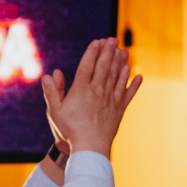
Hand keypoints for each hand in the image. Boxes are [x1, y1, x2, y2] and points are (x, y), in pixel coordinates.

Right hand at [39, 39, 141, 159]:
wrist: (90, 147)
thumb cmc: (69, 131)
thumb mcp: (54, 111)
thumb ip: (52, 92)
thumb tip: (49, 75)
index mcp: (81, 90)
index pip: (87, 66)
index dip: (92, 52)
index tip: (97, 41)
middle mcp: (98, 91)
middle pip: (105, 67)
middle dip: (109, 51)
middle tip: (113, 39)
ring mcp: (110, 100)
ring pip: (118, 77)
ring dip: (122, 62)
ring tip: (124, 51)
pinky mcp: (119, 110)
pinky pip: (128, 94)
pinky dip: (133, 84)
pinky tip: (137, 76)